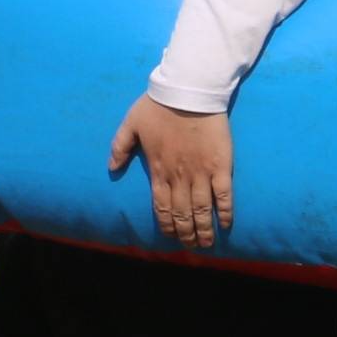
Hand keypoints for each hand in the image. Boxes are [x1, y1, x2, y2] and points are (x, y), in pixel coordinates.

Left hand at [109, 95, 235, 247]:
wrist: (189, 90)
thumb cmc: (158, 105)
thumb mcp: (130, 123)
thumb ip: (119, 147)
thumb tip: (111, 167)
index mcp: (159, 170)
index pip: (161, 207)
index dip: (166, 226)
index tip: (170, 237)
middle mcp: (179, 176)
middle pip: (182, 214)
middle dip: (186, 234)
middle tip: (191, 246)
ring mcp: (202, 172)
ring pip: (202, 210)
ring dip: (204, 229)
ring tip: (206, 244)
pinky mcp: (221, 165)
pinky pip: (224, 195)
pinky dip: (225, 212)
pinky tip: (225, 225)